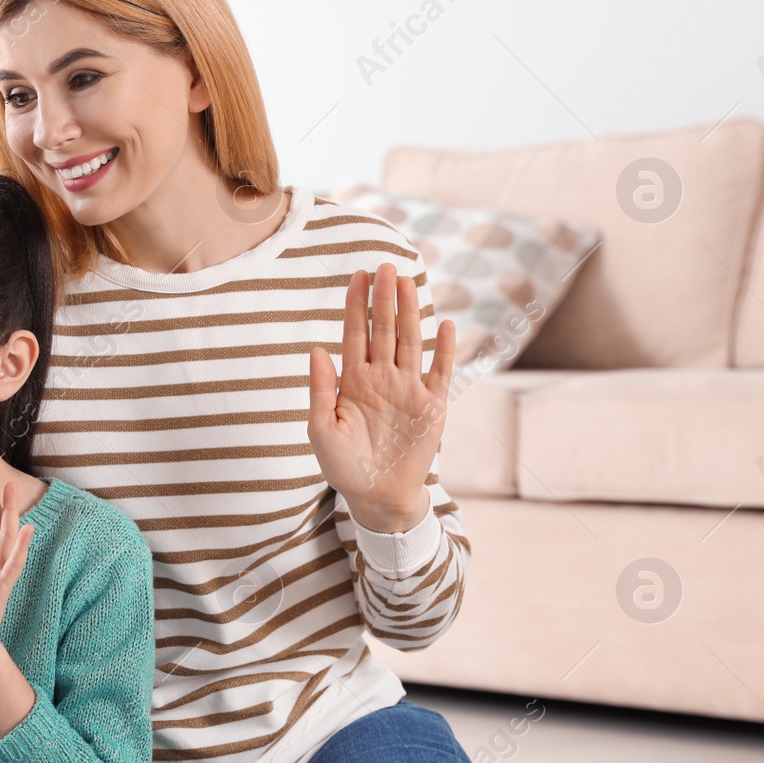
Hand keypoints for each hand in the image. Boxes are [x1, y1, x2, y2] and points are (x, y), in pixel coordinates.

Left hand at [309, 264, 454, 531]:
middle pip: (384, 329)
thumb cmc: (343, 465)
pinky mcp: (432, 406)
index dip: (356, 305)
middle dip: (383, 298)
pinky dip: (445, 349)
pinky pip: (440, 372)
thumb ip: (320, 389)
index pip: (355, 333)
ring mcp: (408, 388)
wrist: (376, 496)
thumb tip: (317, 349)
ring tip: (408, 283)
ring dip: (410, 313)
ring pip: (411, 342)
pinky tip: (447, 324)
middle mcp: (382, 377)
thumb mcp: (322, 429)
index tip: (357, 275)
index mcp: (354, 380)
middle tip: (384, 266)